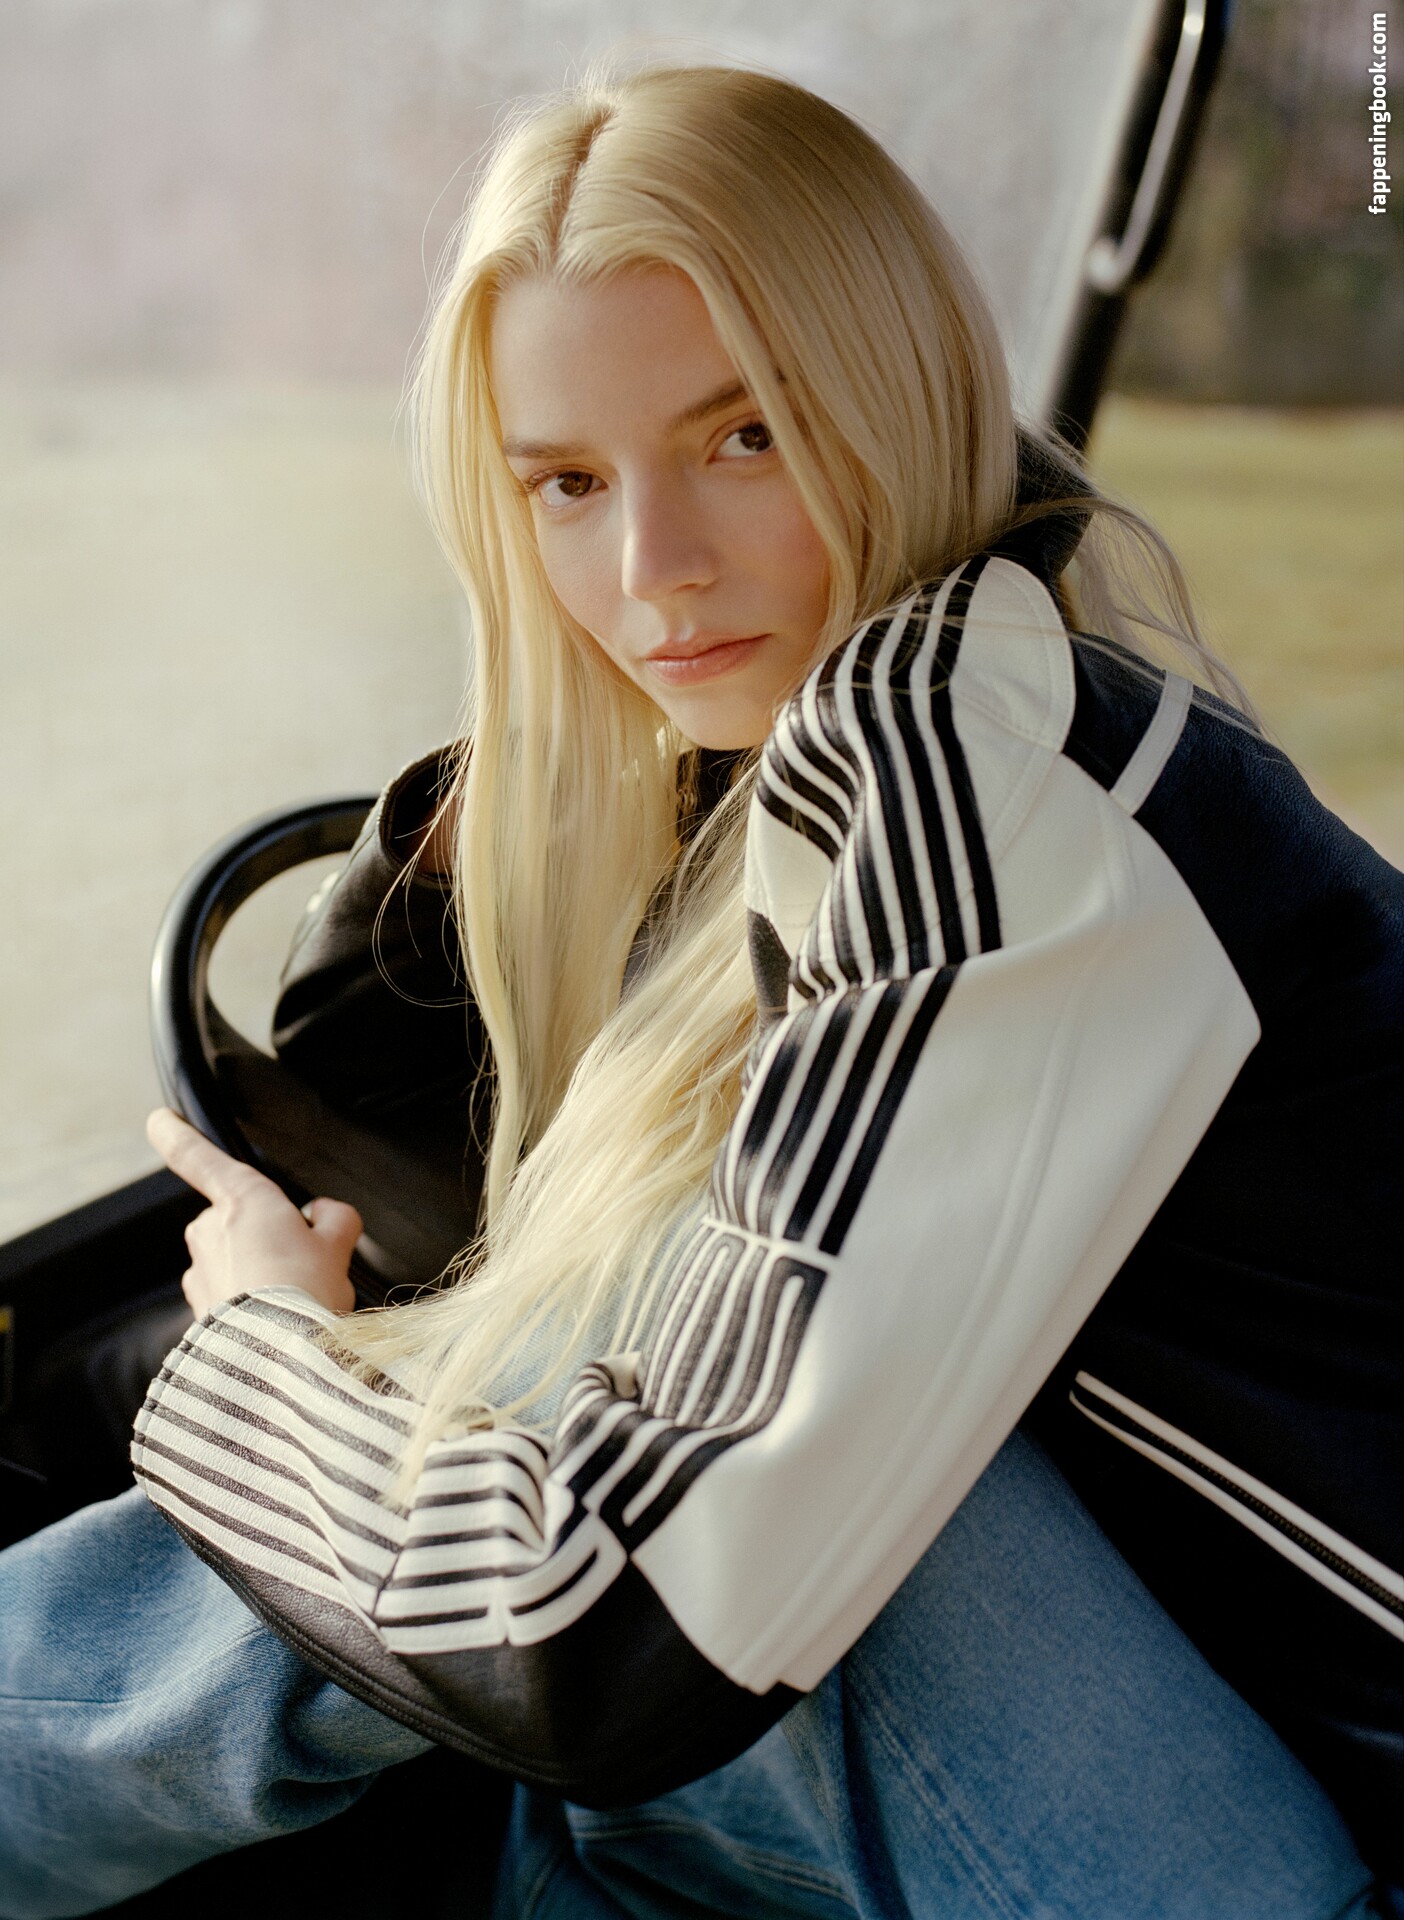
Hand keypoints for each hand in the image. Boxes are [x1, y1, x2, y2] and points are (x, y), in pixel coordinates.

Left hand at [147, 1108, 359, 1319]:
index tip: (157, 1121)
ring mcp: (200, 1272)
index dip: (176, 1135)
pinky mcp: (199, 1310)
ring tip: (298, 1297)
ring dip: (259, 1270)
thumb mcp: (338, 1245)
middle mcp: (210, 1230)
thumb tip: (327, 1214)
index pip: (198, 1157)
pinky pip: (227, 1295)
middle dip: (267, 1232)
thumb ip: (334, 1218)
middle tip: (308, 1258)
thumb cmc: (306, 1293)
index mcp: (242, 1199)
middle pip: (236, 1218)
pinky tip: (278, 1322)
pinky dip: (249, 1303)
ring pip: (232, 1258)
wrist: (277, 1360)